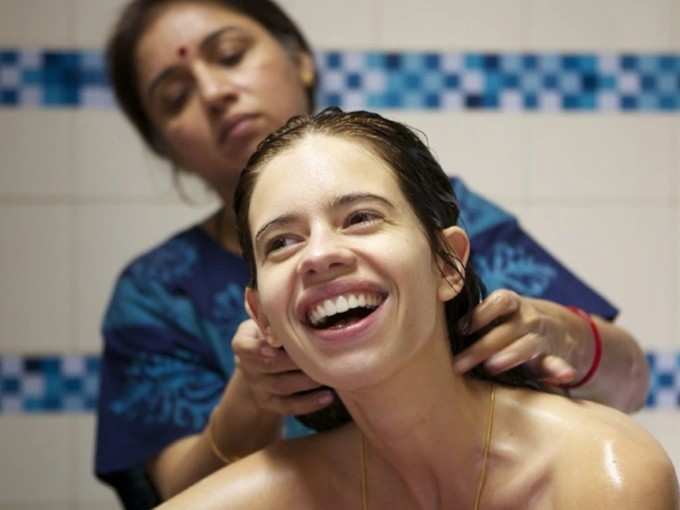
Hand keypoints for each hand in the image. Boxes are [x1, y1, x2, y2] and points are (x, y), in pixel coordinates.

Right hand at [231, 319, 333, 415]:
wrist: (261, 365)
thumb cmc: (270, 334)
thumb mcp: (266, 323)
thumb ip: (276, 321)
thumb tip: (301, 316)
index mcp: (243, 343)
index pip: (244, 346)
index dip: (258, 349)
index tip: (274, 348)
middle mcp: (246, 367)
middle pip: (269, 366)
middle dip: (295, 361)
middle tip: (319, 354)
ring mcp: (257, 388)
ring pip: (282, 386)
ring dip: (308, 381)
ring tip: (329, 374)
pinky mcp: (269, 404)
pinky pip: (288, 406)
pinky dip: (309, 403)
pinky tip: (328, 397)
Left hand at [453, 290, 578, 384]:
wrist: (557, 328)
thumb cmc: (509, 321)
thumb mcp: (498, 311)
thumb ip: (473, 313)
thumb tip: (437, 300)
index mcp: (511, 303)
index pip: (499, 301)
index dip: (480, 314)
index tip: (460, 329)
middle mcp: (528, 317)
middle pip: (505, 330)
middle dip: (481, 347)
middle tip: (458, 365)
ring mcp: (543, 337)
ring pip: (527, 346)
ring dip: (511, 355)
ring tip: (492, 366)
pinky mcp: (555, 358)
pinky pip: (558, 364)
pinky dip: (561, 370)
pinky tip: (563, 375)